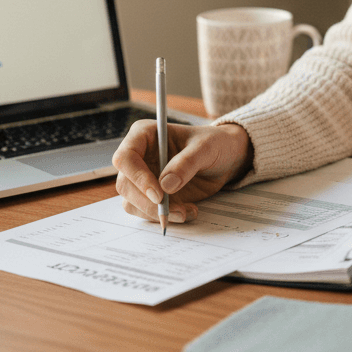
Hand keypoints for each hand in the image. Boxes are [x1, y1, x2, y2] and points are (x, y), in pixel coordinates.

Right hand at [113, 119, 252, 223]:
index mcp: (145, 135)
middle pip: (125, 185)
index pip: (125, 157)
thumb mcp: (206, 147)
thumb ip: (187, 162)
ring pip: (132, 202)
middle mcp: (139, 157)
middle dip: (148, 203)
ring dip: (156, 213)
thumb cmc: (214, 144)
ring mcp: (144, 178)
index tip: (158, 194)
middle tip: (174, 210)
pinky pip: (147, 212)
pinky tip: (188, 210)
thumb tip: (165, 185)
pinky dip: (166, 217)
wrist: (226, 158)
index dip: (137, 177)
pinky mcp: (152, 195)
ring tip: (186, 211)